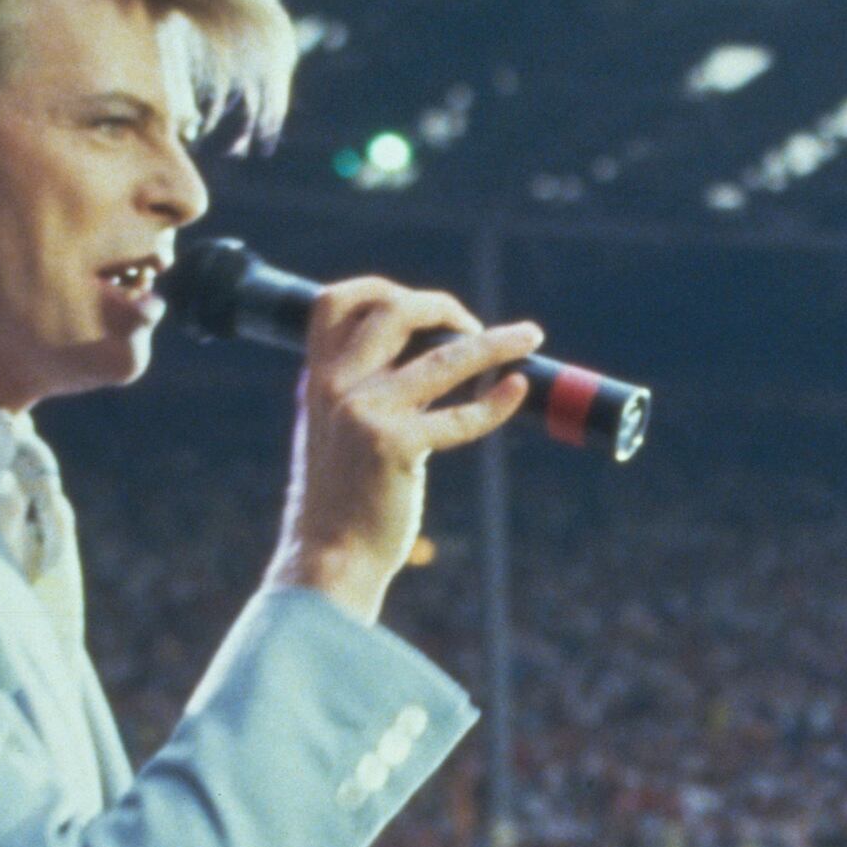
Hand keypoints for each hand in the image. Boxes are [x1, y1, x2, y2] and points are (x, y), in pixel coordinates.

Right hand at [274, 278, 539, 617]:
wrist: (329, 558)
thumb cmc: (341, 501)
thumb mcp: (336, 431)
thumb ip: (362, 391)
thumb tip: (423, 360)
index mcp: (317, 378)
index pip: (332, 302)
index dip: (379, 287)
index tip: (425, 306)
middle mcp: (335, 387)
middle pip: (394, 310)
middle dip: (444, 307)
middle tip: (476, 327)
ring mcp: (363, 414)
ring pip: (443, 358)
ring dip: (495, 342)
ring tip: (529, 338)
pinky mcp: (393, 447)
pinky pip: (460, 415)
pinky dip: (496, 402)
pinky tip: (516, 392)